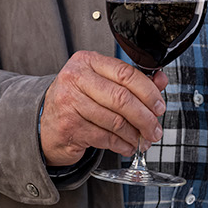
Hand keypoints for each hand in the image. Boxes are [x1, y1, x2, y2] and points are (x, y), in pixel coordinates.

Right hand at [39, 50, 168, 166]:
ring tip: (141, 140)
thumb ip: (131, 81)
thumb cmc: (77, 101)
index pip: (125, 73)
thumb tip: (160, 81)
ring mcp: (70, 102)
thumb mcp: (101, 83)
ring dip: (135, 135)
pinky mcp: (70, 126)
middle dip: (145, 118)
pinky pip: (106, 138)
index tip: (159, 106)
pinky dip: (122, 145)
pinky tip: (126, 146)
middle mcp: (75, 78)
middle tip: (155, 129)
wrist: (46, 124)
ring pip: (116, 121)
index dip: (148, 92)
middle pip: (122, 98)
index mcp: (86, 61)